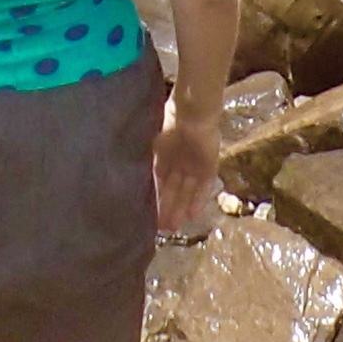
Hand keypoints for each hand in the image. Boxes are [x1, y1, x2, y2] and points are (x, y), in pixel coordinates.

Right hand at [152, 111, 219, 238]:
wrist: (193, 111)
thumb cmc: (170, 121)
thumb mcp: (153, 143)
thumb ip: (148, 161)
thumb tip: (133, 177)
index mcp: (165, 154)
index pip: (160, 182)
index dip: (156, 199)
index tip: (149, 215)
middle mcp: (180, 162)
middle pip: (174, 190)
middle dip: (167, 209)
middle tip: (161, 229)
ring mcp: (195, 165)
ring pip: (187, 192)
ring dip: (180, 209)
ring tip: (173, 227)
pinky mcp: (209, 167)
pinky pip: (204, 187)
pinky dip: (198, 201)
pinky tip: (192, 216)